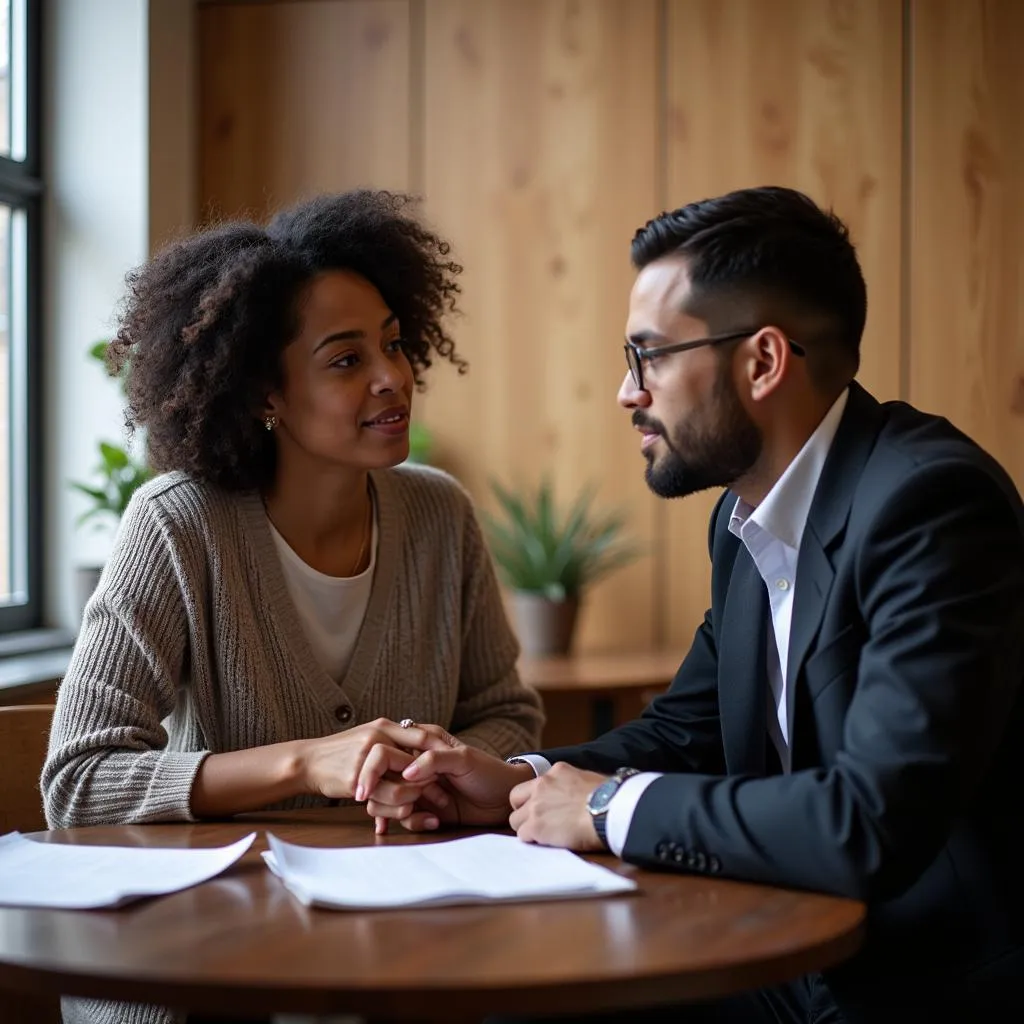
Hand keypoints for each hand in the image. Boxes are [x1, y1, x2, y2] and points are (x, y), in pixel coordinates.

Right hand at [298, 718, 449, 811]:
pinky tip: (401, 817)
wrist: (306, 761)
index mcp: (384, 727)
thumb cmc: (339, 752)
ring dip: (415, 799)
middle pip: (417, 761)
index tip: (459, 768)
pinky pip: (383, 800)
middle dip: (432, 781)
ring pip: (403, 785)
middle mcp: (377, 738)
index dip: (441, 752)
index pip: (422, 735)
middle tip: (445, 796)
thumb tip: (420, 752)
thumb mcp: (367, 736)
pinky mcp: (356, 781)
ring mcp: (366, 759)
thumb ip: (392, 742)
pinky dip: (393, 811)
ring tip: (424, 810)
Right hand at [364, 729, 535, 830]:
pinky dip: (415, 822)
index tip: (370, 784)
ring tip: (430, 812)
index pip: (386, 749)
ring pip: (387, 800)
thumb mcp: (464, 759)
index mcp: (422, 742)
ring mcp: (416, 788)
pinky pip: (404, 818)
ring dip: (402, 809)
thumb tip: (404, 773)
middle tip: (416, 798)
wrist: (503, 800)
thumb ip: (434, 760)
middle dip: (393, 792)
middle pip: (380, 778)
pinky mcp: (422, 809)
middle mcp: (414, 764)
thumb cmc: (488, 772)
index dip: (376, 766)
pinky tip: (435, 822)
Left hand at [508, 762, 607, 851]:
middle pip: (516, 798)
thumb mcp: (589, 780)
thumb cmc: (609, 797)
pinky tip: (547, 843)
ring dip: (527, 828)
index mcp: (557, 771)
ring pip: (515, 819)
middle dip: (523, 810)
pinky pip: (523, 835)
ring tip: (544, 836)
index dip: (537, 797)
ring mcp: (536, 805)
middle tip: (537, 821)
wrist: (608, 809)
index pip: (535, 784)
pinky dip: (533, 840)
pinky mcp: (535, 826)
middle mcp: (542, 785)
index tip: (547, 807)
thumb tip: (579, 795)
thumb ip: (574, 785)